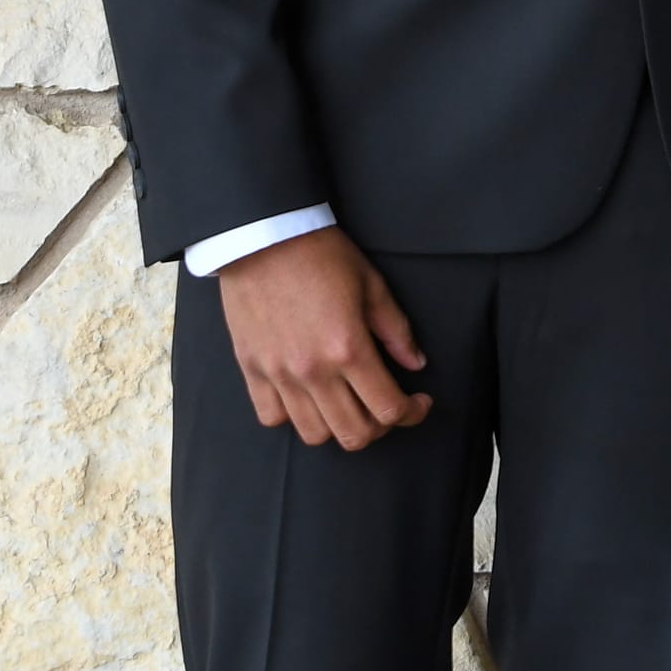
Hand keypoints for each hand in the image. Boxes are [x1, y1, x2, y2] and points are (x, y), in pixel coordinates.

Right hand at [217, 226, 432, 450]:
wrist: (263, 236)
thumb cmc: (320, 254)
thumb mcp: (372, 285)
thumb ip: (396, 330)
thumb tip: (416, 363)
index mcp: (348, 348)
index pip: (388, 409)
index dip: (413, 413)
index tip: (419, 403)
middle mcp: (313, 370)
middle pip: (354, 434)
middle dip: (381, 427)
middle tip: (386, 405)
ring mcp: (279, 374)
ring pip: (314, 434)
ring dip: (338, 426)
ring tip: (347, 403)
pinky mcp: (251, 369)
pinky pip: (272, 417)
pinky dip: (294, 416)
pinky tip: (307, 396)